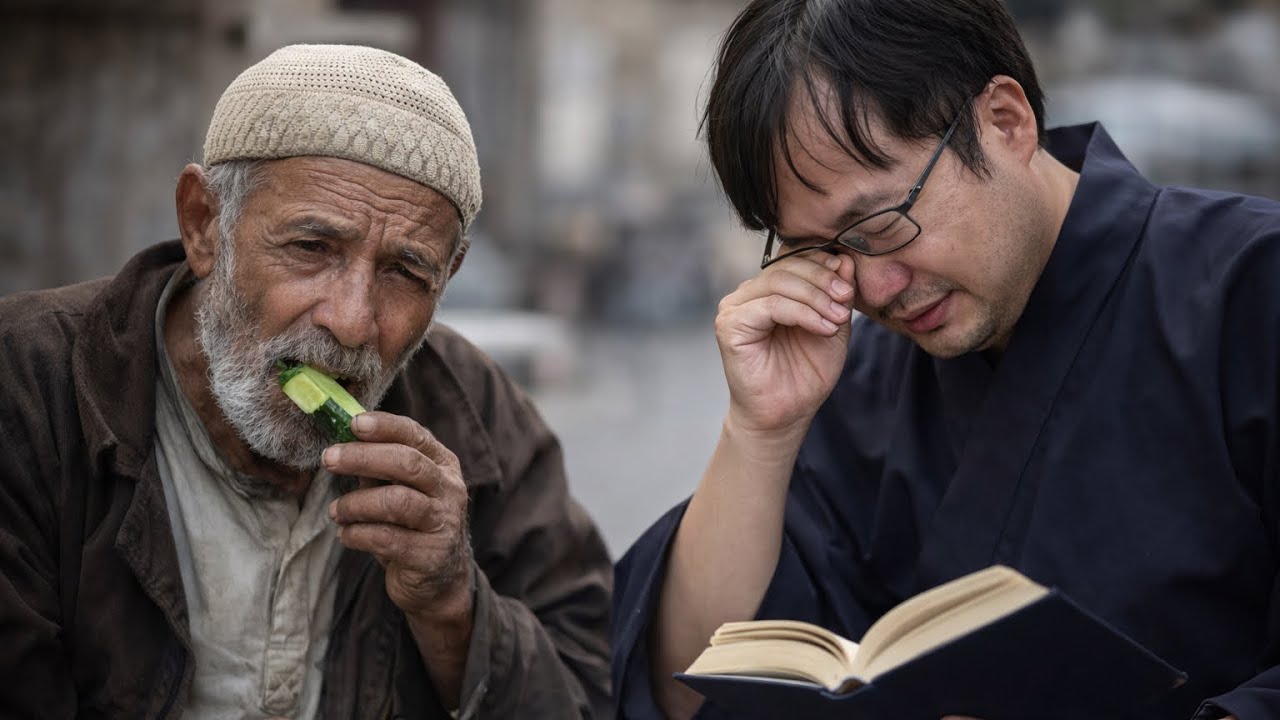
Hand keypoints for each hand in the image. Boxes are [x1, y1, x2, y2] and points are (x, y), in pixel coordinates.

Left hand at [324, 411, 472, 620]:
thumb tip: (341, 443)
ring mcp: (443, 523)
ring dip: (356, 503)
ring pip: (397, 502)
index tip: (353, 423)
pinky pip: (387, 539)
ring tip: (336, 511)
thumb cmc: (412, 526)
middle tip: (329, 459)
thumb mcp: (400, 490)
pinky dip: (358, 534)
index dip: (385, 426)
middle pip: (408, 464)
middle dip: (363, 457)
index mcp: (443, 465)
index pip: (416, 436)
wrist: (440, 580)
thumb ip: (378, 468)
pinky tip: (346, 535)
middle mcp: (449, 490)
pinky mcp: (430, 555)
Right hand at [715, 252, 855, 434]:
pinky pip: (770, 305)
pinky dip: (802, 313)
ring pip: (779, 282)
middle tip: (846, 298)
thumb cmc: (806, 373)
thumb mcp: (832, 326)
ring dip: (816, 298)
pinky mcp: (730, 324)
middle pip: (786, 266)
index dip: (822, 261)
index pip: (793, 257)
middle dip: (822, 279)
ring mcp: (735, 307)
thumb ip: (836, 294)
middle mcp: (748, 293)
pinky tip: (823, 328)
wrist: (785, 414)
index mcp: (769, 289)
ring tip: (837, 318)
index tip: (848, 281)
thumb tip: (844, 258)